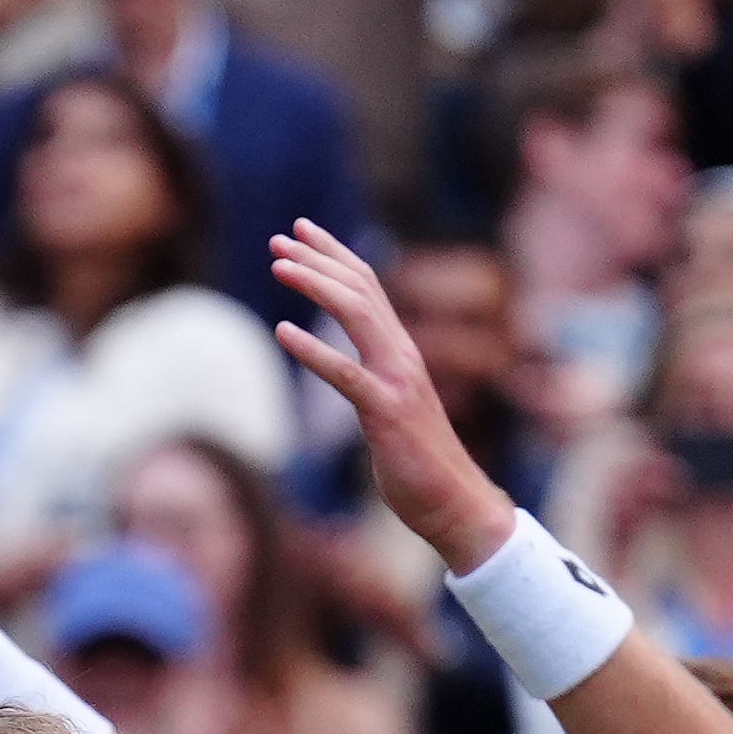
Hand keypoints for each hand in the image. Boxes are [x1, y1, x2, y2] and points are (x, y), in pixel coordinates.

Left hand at [269, 222, 515, 573]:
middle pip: (359, 288)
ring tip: (279, 267)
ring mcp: (397, 380)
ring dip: (315, 285)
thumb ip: (375, 381)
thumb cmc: (420, 463)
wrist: (454, 502)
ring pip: (356, 314)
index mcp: (402, 351)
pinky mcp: (387, 412)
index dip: (335, 254)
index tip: (301, 231)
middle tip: (279, 239)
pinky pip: (346, 374)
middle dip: (318, 258)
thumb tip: (353, 372)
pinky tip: (283, 332)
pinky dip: (313, 350)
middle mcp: (402, 355)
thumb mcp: (392, 409)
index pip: (368, 286)